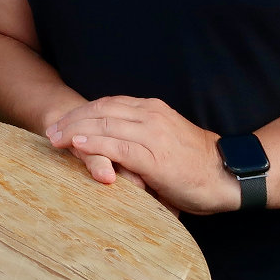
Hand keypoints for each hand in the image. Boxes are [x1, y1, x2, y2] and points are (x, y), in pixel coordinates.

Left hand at [45, 96, 240, 214]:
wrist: (228, 175)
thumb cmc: (196, 165)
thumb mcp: (165, 140)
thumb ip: (140, 137)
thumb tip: (114, 149)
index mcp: (152, 109)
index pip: (107, 103)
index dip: (82, 112)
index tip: (63, 121)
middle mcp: (150, 116)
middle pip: (100, 110)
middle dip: (72, 119)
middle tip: (51, 131)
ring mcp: (152, 134)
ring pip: (103, 125)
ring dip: (75, 131)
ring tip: (55, 138)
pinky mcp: (154, 157)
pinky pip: (116, 146)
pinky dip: (93, 145)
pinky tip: (77, 146)